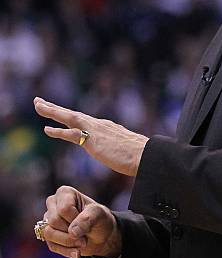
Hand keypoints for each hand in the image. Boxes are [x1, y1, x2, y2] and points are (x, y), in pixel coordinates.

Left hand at [33, 97, 147, 176]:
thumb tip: (127, 155)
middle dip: (56, 108)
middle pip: (73, 114)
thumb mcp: (128, 150)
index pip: (84, 120)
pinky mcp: (93, 140)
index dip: (70, 116)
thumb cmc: (142, 156)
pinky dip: (58, 131)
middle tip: (40, 101)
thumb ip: (123, 149)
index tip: (59, 112)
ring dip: (52, 110)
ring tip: (37, 105)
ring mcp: (96, 130)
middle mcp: (100, 125)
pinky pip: (71, 134)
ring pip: (69, 117)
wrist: (146, 156)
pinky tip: (46, 129)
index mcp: (108, 128)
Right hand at [43, 185, 121, 257]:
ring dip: (69, 242)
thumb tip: (72, 232)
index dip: (76, 218)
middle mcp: (53, 204)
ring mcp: (48, 220)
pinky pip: (51, 245)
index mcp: (64, 193)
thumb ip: (86, 220)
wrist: (101, 235)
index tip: (87, 219)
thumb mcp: (98, 215)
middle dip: (72, 232)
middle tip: (86, 234)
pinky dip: (66, 251)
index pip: (64, 209)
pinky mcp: (48, 235)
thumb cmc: (99, 219)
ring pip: (49, 233)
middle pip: (54, 221)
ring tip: (83, 243)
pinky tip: (77, 252)